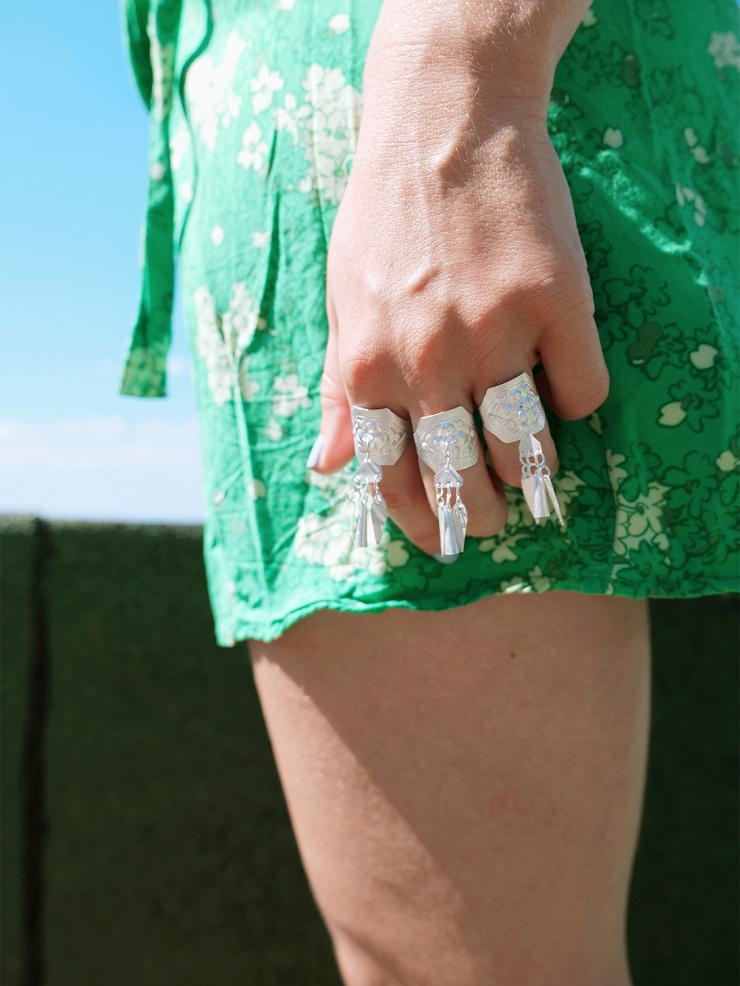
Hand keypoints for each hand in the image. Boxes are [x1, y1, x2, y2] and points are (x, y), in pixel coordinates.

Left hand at [312, 1, 607, 555]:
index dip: (421, 524)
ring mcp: (495, 330)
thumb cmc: (382, 219)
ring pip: (528, 448)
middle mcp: (427, 358)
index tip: (444, 541)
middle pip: (464, 478)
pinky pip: (582, 391)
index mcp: (367, 367)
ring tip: (533, 474)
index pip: (391, 480)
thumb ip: (337, 392)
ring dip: (534, 476)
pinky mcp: (557, 299)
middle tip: (498, 517)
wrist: (443, 122)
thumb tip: (328, 469)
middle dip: (484, 515)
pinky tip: (562, 388)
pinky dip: (577, 405)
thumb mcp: (341, 304)